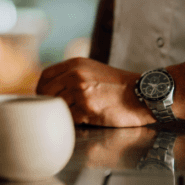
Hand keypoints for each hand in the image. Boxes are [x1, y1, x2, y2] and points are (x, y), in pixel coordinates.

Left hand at [36, 57, 152, 126]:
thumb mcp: (92, 69)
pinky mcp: (88, 109)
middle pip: (47, 92)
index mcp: (74, 64)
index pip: (45, 76)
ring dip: (66, 112)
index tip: (44, 96)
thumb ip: (71, 74)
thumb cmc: (118, 84)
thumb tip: (50, 86)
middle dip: (50, 102)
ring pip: (58, 106)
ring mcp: (81, 92)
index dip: (42, 88)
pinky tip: (87, 117)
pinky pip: (71, 118)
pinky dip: (76, 120)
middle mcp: (75, 76)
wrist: (143, 94)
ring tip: (79, 111)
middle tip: (57, 109)